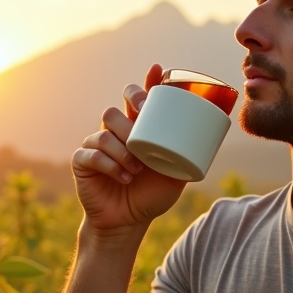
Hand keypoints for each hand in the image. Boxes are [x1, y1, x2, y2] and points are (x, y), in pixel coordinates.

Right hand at [71, 64, 188, 233]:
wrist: (127, 222)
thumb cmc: (150, 196)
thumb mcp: (174, 177)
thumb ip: (186, 157)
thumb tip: (210, 138)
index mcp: (136, 131)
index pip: (137, 100)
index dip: (145, 84)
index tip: (156, 70)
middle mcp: (114, 133)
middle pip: (116, 108)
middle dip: (129, 107)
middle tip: (142, 119)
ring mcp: (96, 146)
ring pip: (105, 130)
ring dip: (122, 147)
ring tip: (138, 167)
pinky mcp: (82, 162)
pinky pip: (92, 154)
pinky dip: (110, 164)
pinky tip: (125, 176)